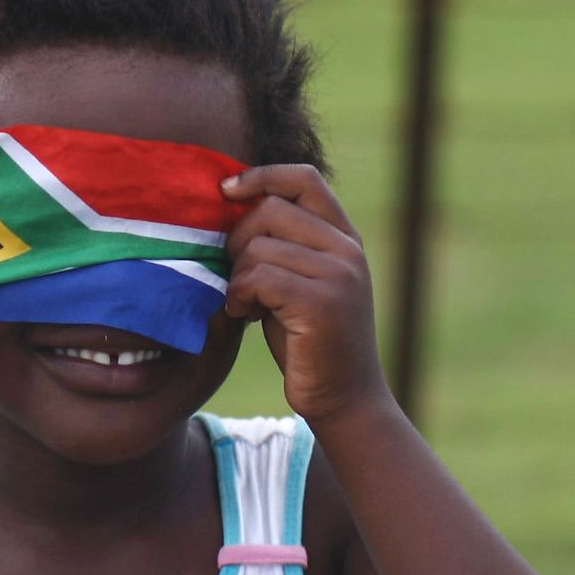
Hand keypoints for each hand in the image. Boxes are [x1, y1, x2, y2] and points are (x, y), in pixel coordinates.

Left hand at [221, 165, 390, 423]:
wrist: (345, 399)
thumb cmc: (308, 341)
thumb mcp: (299, 281)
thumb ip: (281, 244)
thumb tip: (229, 203)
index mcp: (344, 237)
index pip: (304, 178)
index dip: (261, 175)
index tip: (227, 190)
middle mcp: (347, 249)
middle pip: (269, 210)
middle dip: (238, 241)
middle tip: (240, 279)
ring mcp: (339, 275)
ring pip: (257, 247)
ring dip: (237, 278)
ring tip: (248, 304)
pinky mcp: (322, 304)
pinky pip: (258, 278)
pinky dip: (239, 297)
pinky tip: (247, 316)